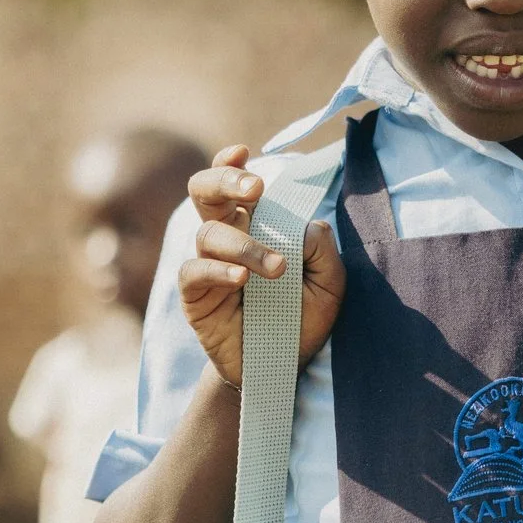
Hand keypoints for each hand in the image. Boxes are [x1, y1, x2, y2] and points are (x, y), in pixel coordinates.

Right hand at [179, 145, 345, 386]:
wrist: (280, 370)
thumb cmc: (302, 320)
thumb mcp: (329, 286)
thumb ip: (322, 251)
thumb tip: (308, 224)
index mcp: (253, 224)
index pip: (234, 184)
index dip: (231, 164)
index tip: (244, 153)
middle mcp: (225, 237)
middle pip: (204, 192)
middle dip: (224, 180)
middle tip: (254, 189)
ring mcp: (206, 265)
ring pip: (208, 233)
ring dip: (244, 244)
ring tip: (276, 269)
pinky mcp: (195, 296)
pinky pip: (194, 271)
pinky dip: (217, 269)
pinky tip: (240, 279)